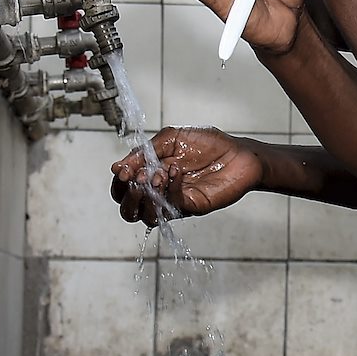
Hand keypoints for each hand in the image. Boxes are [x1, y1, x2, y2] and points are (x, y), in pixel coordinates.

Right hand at [110, 127, 263, 223]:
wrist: (238, 152)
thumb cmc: (207, 144)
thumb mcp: (170, 138)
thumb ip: (144, 152)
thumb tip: (118, 167)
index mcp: (150, 175)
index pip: (122, 189)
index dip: (118, 183)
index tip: (123, 170)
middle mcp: (159, 193)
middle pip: (129, 211)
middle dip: (127, 196)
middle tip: (137, 179)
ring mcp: (174, 202)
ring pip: (147, 216)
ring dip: (147, 196)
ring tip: (157, 176)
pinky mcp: (191, 207)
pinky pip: (172, 205)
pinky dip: (169, 188)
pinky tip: (176, 172)